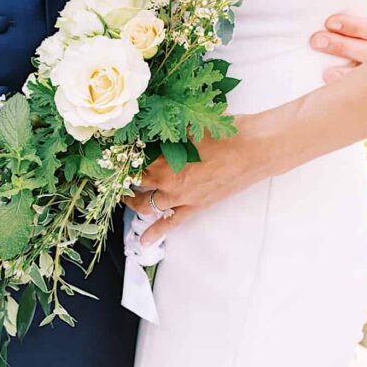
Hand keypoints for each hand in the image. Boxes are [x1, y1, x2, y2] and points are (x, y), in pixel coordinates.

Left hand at [120, 113, 277, 245]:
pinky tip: (143, 241)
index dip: (119, 161)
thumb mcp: (188, 126)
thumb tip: (149, 128)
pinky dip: (156, 232)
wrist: (255, 148)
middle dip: (122, 181)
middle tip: (114, 178)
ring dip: (134, 203)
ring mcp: (181, 197)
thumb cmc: (225, 132)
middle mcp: (168, 181)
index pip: (131, 163)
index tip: (111, 158)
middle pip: (135, 184)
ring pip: (147, 205)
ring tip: (124, 199)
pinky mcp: (196, 206)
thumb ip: (166, 132)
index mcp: (163, 159)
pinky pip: (171, 223)